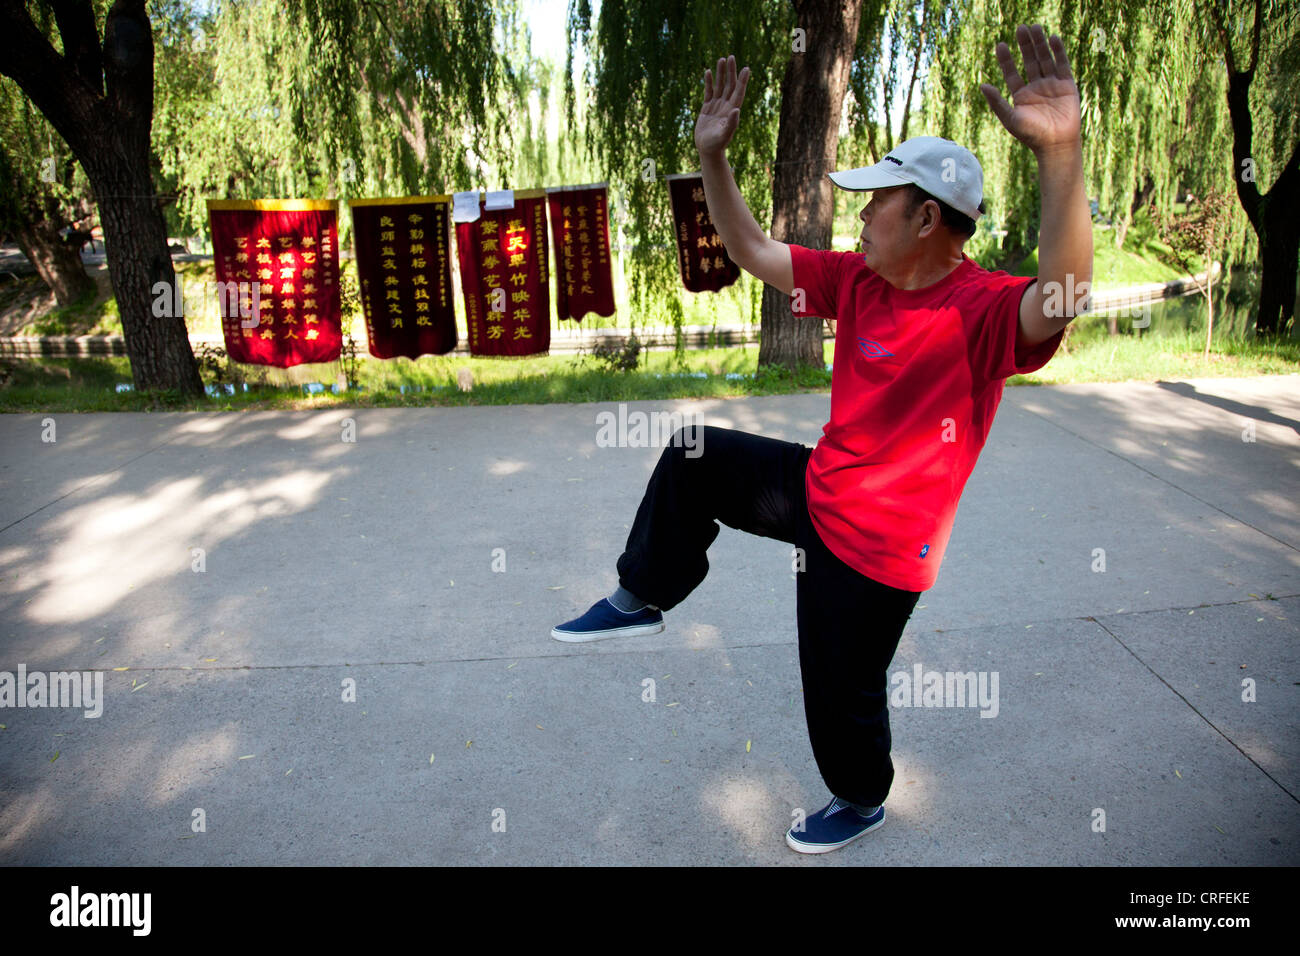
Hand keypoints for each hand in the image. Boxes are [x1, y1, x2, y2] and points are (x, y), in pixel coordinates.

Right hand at [695, 55, 749, 155]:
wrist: (707, 150)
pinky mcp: (707, 108)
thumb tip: (736, 110)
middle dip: (731, 71)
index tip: (746, 68)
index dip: (742, 80)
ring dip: (721, 73)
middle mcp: (726, 106)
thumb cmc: (716, 144)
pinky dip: (708, 82)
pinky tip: (708, 72)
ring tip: (721, 59)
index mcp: (732, 110)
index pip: (738, 92)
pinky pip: (708, 92)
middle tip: (731, 57)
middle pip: (730, 85)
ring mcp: (717, 106)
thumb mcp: (724, 134)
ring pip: (720, 86)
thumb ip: (731, 123)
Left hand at [980, 24, 1080, 154]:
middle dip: (1025, 45)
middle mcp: (1036, 88)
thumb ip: (997, 102)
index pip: (1012, 73)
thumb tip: (982, 85)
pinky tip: (1052, 38)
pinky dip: (1058, 51)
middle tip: (1020, 28)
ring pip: (1045, 59)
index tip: (1001, 45)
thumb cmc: (1031, 135)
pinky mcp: (1067, 85)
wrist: (1056, 144)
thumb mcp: (1010, 118)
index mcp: (1021, 96)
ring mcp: (1052, 85)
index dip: (1006, 59)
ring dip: (1040, 44)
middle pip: (1029, 61)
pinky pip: (1062, 64)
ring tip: (1034, 27)